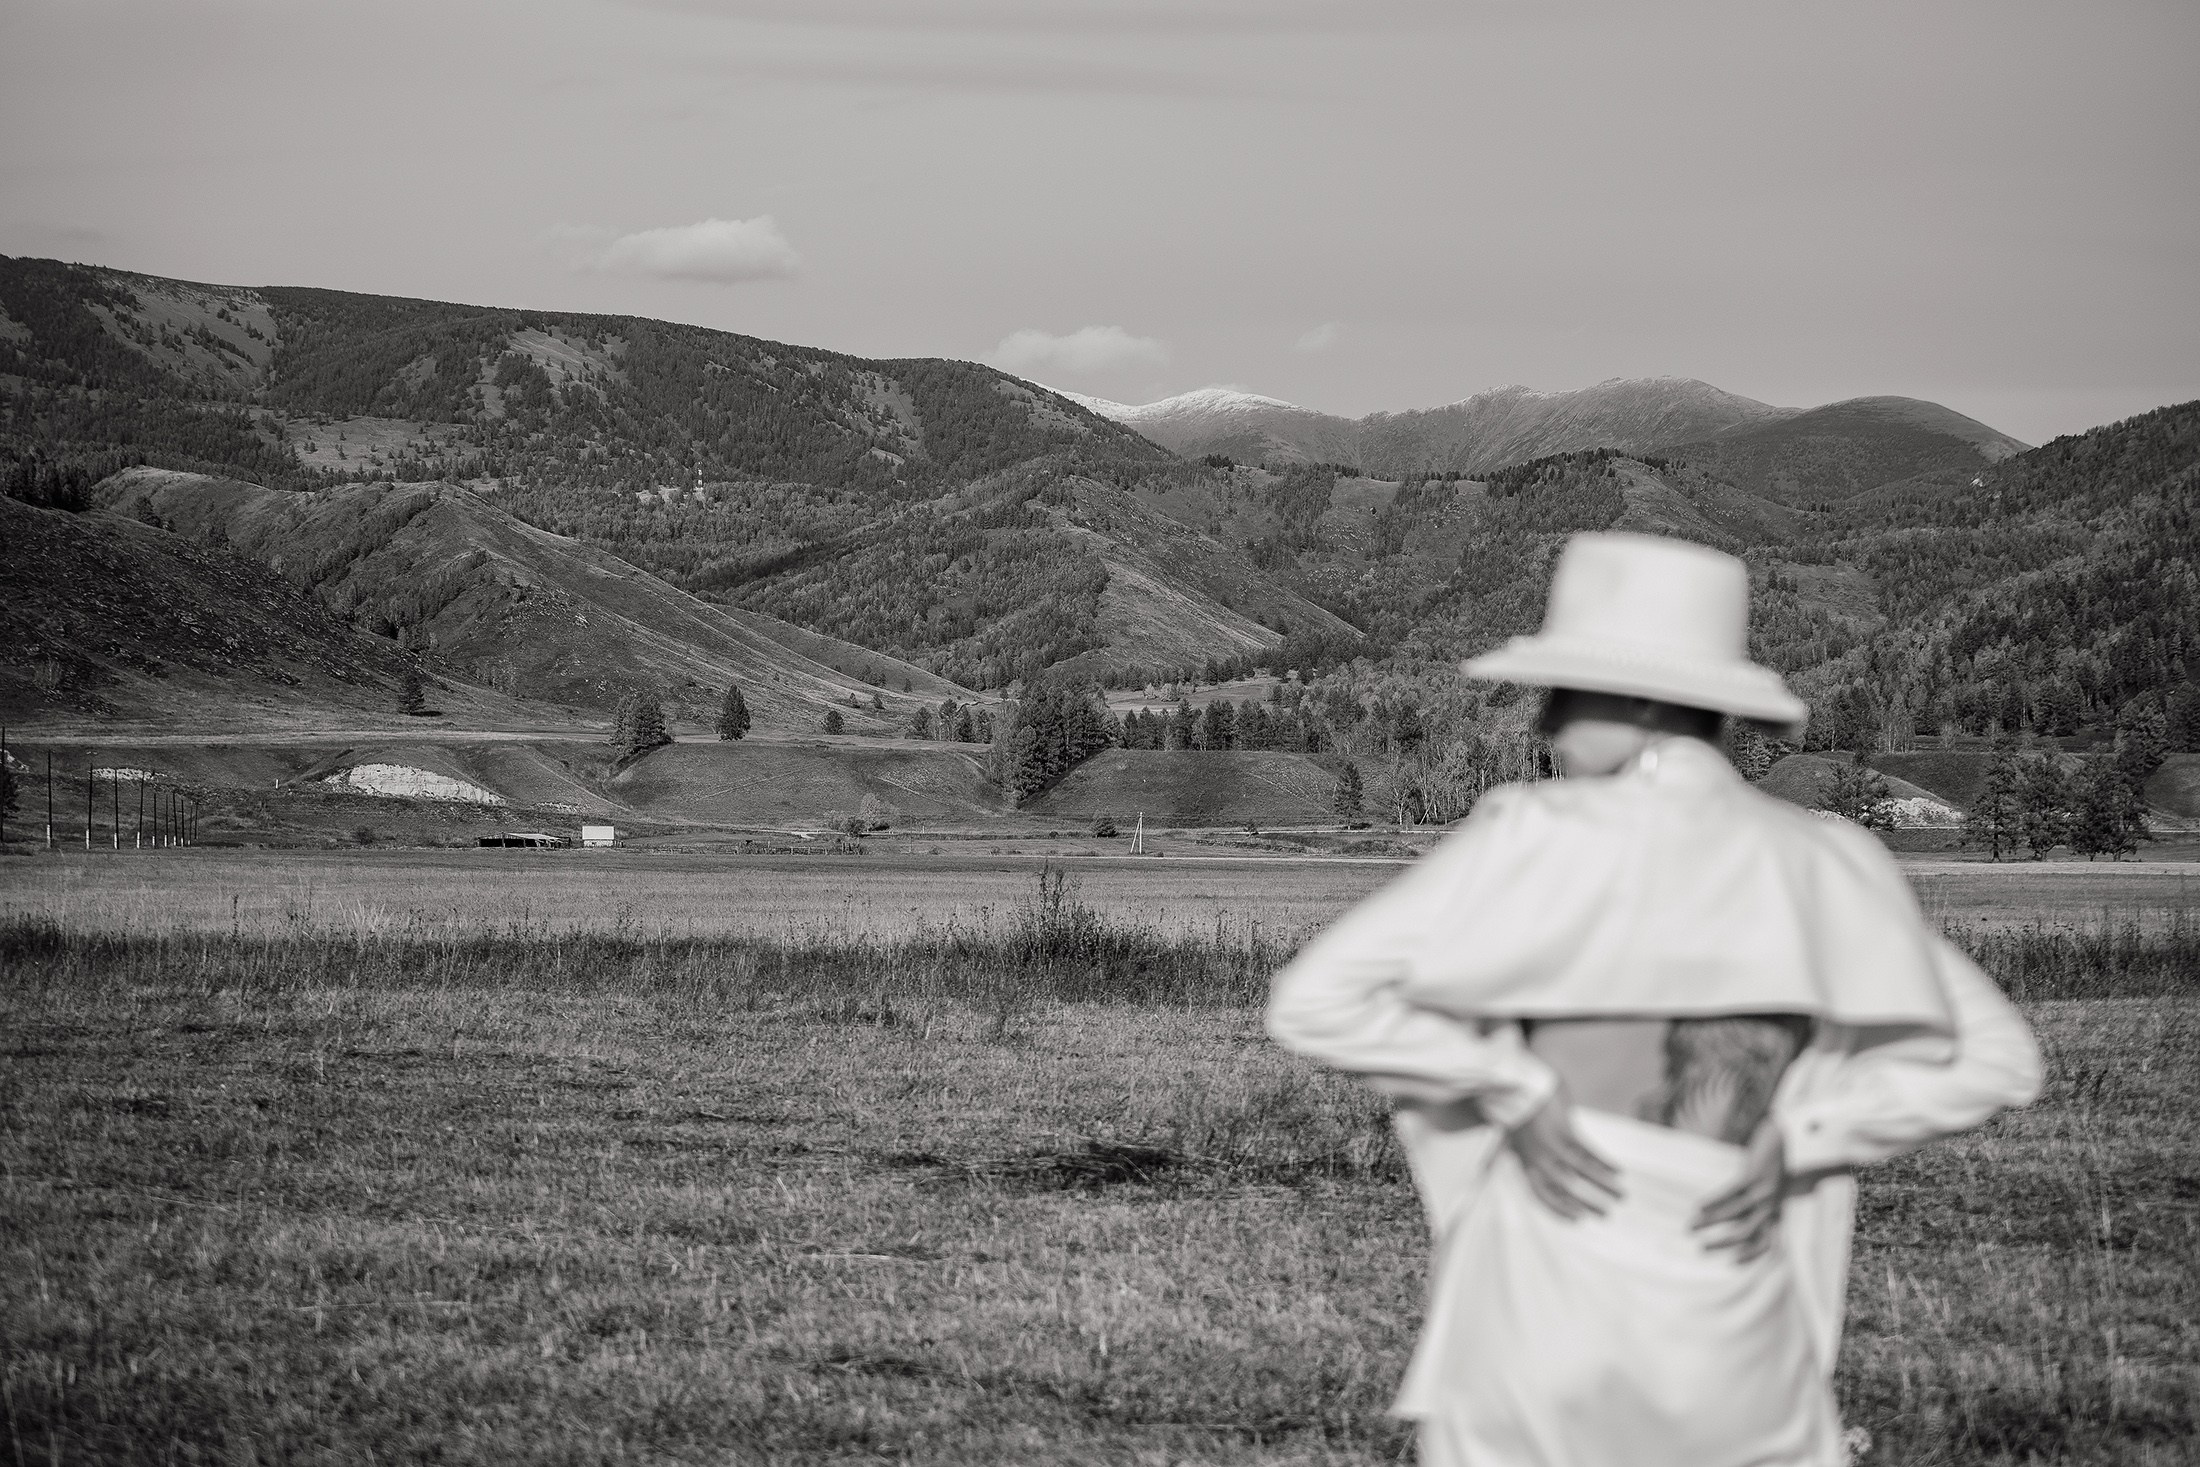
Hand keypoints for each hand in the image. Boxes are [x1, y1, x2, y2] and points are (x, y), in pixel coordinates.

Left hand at [1504, 1084, 1621, 1218]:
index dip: (1559, 1209)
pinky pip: (1589, 1153)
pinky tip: (1619, 1171)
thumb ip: (1529, 1153)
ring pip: (1582, 1173)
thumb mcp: (1518, 1135)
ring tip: (1622, 1195)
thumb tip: (1534, 1164)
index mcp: (1525, 1161)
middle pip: (1565, 1189)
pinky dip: (1605, 1163)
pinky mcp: (1564, 1131)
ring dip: (1604, 1186)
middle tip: (1607, 1215)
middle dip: (1588, 1204)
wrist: (1514, 1084)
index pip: (1541, 1194)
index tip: (1577, 1220)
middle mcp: (1538, 1158)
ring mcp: (1551, 1145)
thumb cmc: (1518, 1108)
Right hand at [1694, 1117, 1785, 1260]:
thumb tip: (1738, 1218)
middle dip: (1724, 1244)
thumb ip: (1759, 1205)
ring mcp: (1763, 1191)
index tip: (1731, 1263)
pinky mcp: (1753, 1175)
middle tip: (1701, 1248)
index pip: (1769, 1244)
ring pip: (1735, 1215)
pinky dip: (1714, 1201)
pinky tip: (1698, 1205)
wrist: (1789, 1135)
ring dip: (1711, 1222)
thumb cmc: (1777, 1163)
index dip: (1752, 1256)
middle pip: (1749, 1235)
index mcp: (1776, 1212)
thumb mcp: (1772, 1189)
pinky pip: (1731, 1193)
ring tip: (1690, 1226)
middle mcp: (1772, 1206)